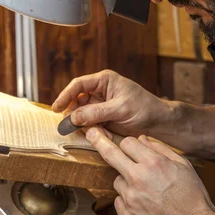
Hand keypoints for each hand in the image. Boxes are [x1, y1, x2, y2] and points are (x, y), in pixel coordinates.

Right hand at [52, 70, 170, 136]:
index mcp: (104, 80)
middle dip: (75, 115)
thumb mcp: (120, 108)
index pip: (79, 85)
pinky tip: (104, 133)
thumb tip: (73, 116)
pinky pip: (89, 125)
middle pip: (76, 101)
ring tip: (100, 131)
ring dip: (85, 125)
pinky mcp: (102, 118)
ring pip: (81, 115)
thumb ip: (96, 112)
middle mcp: (99, 91)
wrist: (158, 121)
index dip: (66, 95)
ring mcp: (100, 105)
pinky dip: (93, 131)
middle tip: (73, 127)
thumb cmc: (144, 107)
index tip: (56, 108)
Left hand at [86, 128, 214, 214]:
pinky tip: (143, 200)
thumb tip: (142, 139)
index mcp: (153, 163)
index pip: (128, 142)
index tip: (131, 145)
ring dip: (126, 179)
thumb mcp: (183, 165)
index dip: (130, 143)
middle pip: (110, 154)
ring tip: (145, 186)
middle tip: (92, 133)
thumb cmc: (191, 195)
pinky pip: (119, 199)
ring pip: (117, 180)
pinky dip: (127, 198)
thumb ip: (160, 149)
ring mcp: (131, 198)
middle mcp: (138, 179)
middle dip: (100, 141)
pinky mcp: (127, 213)